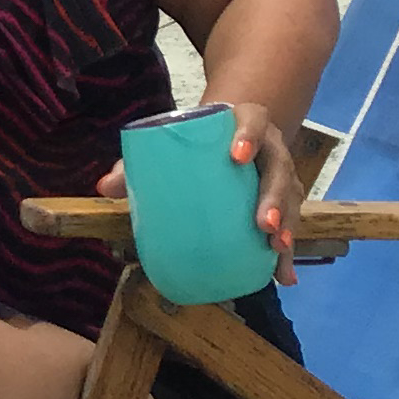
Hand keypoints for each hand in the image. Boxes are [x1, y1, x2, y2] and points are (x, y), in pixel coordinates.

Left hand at [94, 99, 302, 286]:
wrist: (230, 133)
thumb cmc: (196, 140)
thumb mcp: (172, 142)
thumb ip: (138, 163)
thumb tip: (105, 187)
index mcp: (245, 121)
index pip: (252, 121)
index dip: (248, 136)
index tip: (236, 156)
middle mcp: (271, 146)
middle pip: (279, 167)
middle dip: (274, 197)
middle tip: (264, 224)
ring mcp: (281, 173)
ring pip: (292, 198)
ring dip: (289, 225)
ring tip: (278, 250)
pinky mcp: (284, 200)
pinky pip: (291, 225)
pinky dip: (288, 254)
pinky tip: (284, 277)